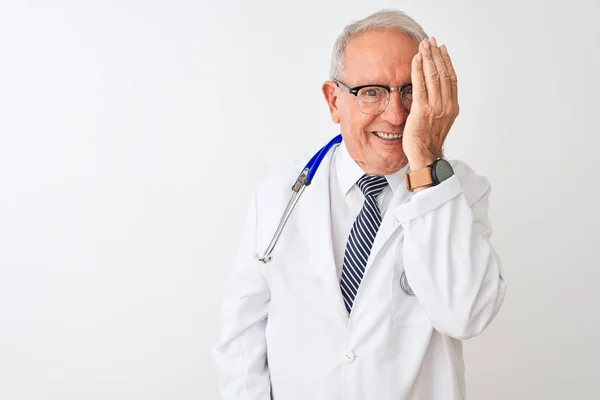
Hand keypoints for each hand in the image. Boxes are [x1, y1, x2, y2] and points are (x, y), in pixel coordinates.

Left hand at [403, 37, 458, 169]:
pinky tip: (416, 59)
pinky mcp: (421, 109)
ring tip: (424, 45)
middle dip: (436, 55)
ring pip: (433, 76)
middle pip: (443, 73)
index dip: (446, 62)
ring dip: (428, 58)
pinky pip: (419, 85)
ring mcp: (435, 107)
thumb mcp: (439, 121)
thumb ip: (439, 106)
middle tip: (431, 42)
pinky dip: (418, 69)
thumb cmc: (429, 141)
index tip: (442, 50)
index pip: (451, 79)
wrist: (425, 156)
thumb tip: (434, 95)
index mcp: (452, 107)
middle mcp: (446, 105)